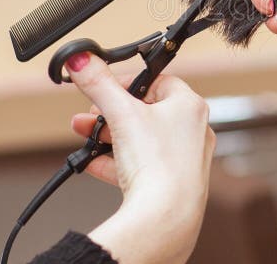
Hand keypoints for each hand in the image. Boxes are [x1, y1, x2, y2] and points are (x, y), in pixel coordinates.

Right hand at [64, 51, 213, 263]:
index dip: (127, 83)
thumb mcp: (121, 114)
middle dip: (111, 114)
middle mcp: (193, 130)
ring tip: (86, 140)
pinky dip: (117, 164)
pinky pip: (141, 167)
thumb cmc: (159, 164)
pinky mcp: (172, 183)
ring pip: (141, 141)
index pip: (157, 81)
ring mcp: (184, 159)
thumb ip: (99, 84)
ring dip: (110, 139)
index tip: (104, 87)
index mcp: (190, 106)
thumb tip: (82, 59)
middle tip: (89, 117)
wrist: (165, 217)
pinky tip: (94, 164)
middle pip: (146, 112)